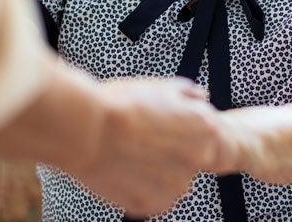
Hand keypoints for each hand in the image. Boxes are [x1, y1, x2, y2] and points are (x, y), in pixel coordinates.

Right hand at [64, 77, 229, 216]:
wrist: (86, 128)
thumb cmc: (120, 103)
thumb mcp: (159, 85)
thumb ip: (187, 93)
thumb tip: (201, 96)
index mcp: (205, 128)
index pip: (200, 131)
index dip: (173, 125)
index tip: (153, 121)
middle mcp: (197, 160)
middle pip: (185, 157)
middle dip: (166, 150)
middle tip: (138, 137)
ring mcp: (176, 186)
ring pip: (169, 180)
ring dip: (153, 171)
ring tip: (126, 152)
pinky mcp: (154, 206)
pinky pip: (151, 198)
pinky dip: (138, 188)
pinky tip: (121, 168)